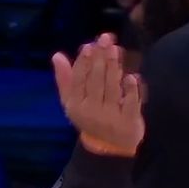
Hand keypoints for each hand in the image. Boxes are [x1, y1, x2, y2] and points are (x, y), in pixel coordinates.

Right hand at [52, 33, 144, 156]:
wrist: (108, 148)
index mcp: (76, 104)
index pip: (79, 80)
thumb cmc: (90, 117)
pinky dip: (131, 90)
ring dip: (114, 67)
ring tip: (116, 50)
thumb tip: (57, 55)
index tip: (90, 46)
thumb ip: (66, 79)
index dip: (84, 62)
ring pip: (112, 89)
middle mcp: (91, 111)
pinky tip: (132, 76)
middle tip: (106, 39)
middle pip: (96, 81)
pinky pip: (130, 103)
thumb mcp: (73, 103)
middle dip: (101, 59)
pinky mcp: (128, 122)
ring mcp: (110, 117)